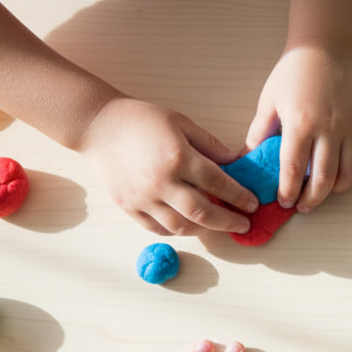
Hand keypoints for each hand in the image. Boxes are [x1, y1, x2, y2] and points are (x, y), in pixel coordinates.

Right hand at [81, 97, 258, 234]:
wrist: (98, 126)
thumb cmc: (142, 120)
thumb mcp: (182, 124)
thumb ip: (211, 146)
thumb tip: (235, 165)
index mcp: (178, 158)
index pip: (218, 185)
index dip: (240, 197)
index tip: (253, 204)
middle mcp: (161, 183)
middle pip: (203, 213)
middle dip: (228, 222)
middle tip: (243, 224)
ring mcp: (143, 199)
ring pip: (182, 227)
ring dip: (206, 230)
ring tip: (219, 226)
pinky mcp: (128, 207)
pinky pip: (158, 229)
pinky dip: (178, 231)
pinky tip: (190, 225)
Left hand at [246, 47, 351, 212]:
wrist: (326, 46)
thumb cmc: (294, 72)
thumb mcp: (269, 100)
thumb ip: (259, 132)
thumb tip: (248, 160)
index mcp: (301, 123)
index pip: (294, 169)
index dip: (288, 191)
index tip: (283, 202)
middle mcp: (330, 128)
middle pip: (324, 178)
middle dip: (312, 199)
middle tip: (303, 206)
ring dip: (338, 189)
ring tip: (325, 191)